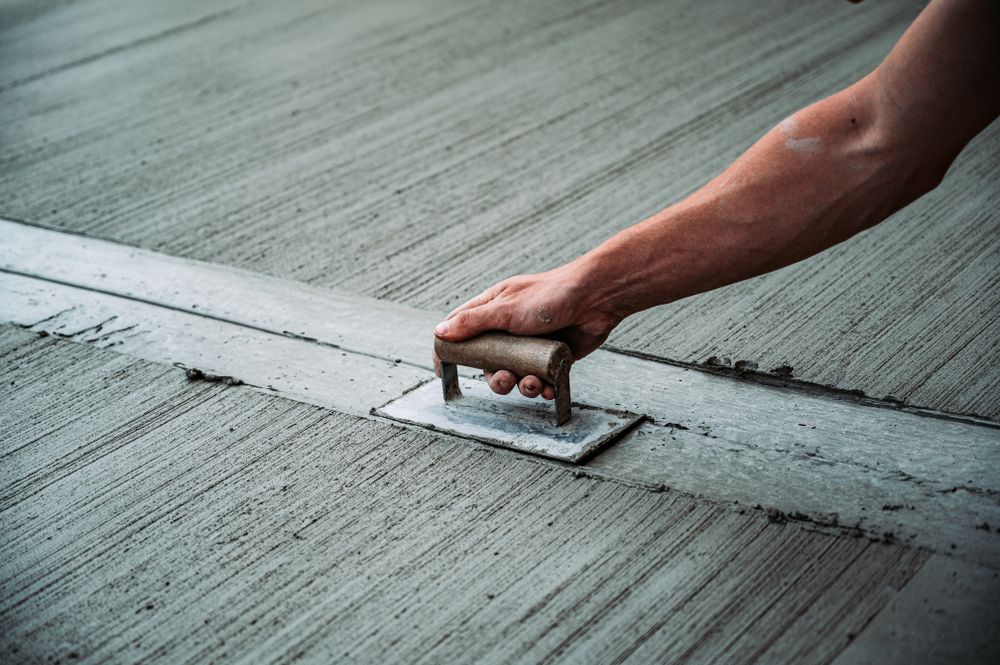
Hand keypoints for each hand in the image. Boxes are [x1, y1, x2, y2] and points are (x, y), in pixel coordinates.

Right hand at [432, 265, 623, 398]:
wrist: (596, 299)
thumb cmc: (551, 295)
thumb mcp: (506, 308)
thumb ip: (473, 322)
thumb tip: (440, 332)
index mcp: (493, 310)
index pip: (460, 329)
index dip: (448, 350)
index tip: (442, 371)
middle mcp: (509, 328)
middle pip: (488, 362)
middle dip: (494, 377)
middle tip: (504, 379)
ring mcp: (530, 344)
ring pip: (514, 374)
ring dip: (520, 386)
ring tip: (532, 383)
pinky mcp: (551, 357)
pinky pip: (539, 379)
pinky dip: (541, 388)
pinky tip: (547, 387)